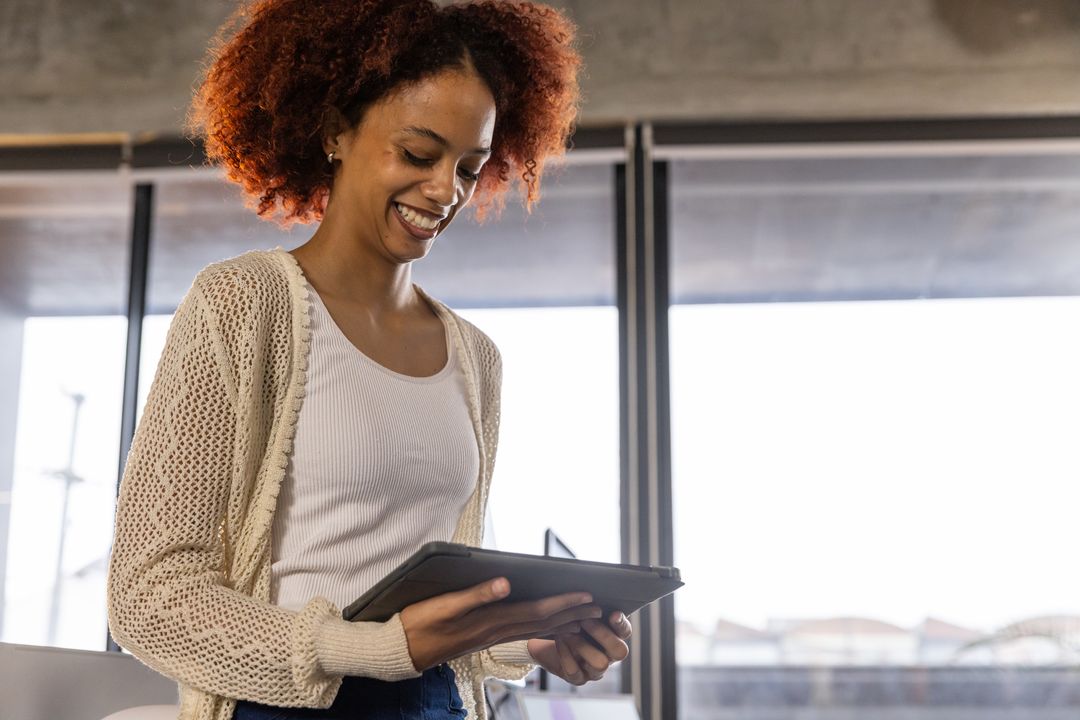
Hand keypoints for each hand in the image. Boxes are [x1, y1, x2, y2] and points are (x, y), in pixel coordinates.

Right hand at [400, 577, 601, 671]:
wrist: (400, 651)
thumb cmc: (417, 624)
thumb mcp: (442, 606)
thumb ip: (475, 594)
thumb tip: (506, 582)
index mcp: (489, 621)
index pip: (535, 612)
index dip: (563, 603)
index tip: (587, 596)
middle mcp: (494, 632)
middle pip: (542, 623)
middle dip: (572, 614)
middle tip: (600, 608)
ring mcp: (490, 637)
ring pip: (535, 630)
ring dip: (562, 622)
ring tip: (584, 616)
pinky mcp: (484, 638)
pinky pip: (522, 633)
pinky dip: (543, 628)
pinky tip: (549, 624)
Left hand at [528, 610, 632, 684]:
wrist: (545, 641)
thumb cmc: (566, 621)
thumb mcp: (579, 611)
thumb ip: (590, 605)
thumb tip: (592, 590)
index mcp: (613, 636)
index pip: (625, 631)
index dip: (621, 624)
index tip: (612, 613)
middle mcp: (608, 655)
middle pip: (620, 651)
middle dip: (603, 635)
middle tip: (585, 621)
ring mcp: (594, 670)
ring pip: (600, 664)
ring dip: (582, 646)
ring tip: (566, 632)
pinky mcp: (577, 678)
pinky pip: (575, 672)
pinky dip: (565, 654)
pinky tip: (558, 640)